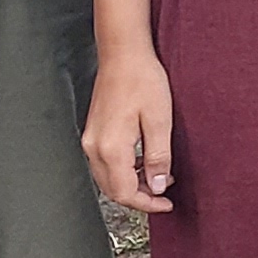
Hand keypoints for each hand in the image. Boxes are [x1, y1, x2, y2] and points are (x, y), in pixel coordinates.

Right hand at [80, 45, 177, 213]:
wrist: (123, 54)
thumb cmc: (142, 80)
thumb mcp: (159, 120)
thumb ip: (158, 157)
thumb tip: (156, 186)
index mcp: (110, 147)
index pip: (124, 192)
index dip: (147, 203)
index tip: (166, 204)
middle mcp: (94, 147)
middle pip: (113, 189)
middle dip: (139, 197)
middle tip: (164, 194)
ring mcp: (91, 139)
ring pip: (108, 178)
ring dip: (132, 184)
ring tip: (158, 176)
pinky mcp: (93, 132)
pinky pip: (105, 163)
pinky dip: (124, 170)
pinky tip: (144, 162)